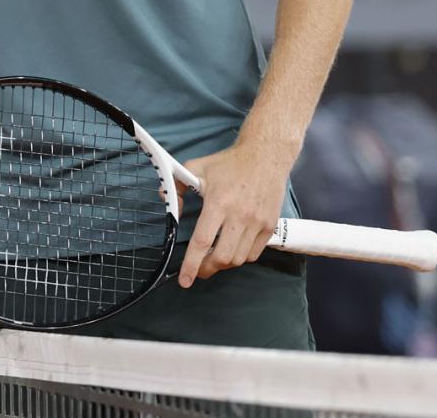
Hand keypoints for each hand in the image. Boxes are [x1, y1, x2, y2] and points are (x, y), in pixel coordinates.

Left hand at [175, 140, 292, 286]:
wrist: (265, 156)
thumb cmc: (229, 163)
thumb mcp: (196, 167)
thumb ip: (178, 186)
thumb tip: (167, 203)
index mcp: (219, 203)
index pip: (202, 242)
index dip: (191, 265)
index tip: (184, 280)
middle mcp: (239, 216)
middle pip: (222, 258)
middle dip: (206, 269)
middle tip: (198, 270)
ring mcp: (257, 223)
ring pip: (238, 259)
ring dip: (223, 264)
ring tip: (213, 259)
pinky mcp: (269, 226)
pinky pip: (253, 254)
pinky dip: (240, 258)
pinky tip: (231, 250)